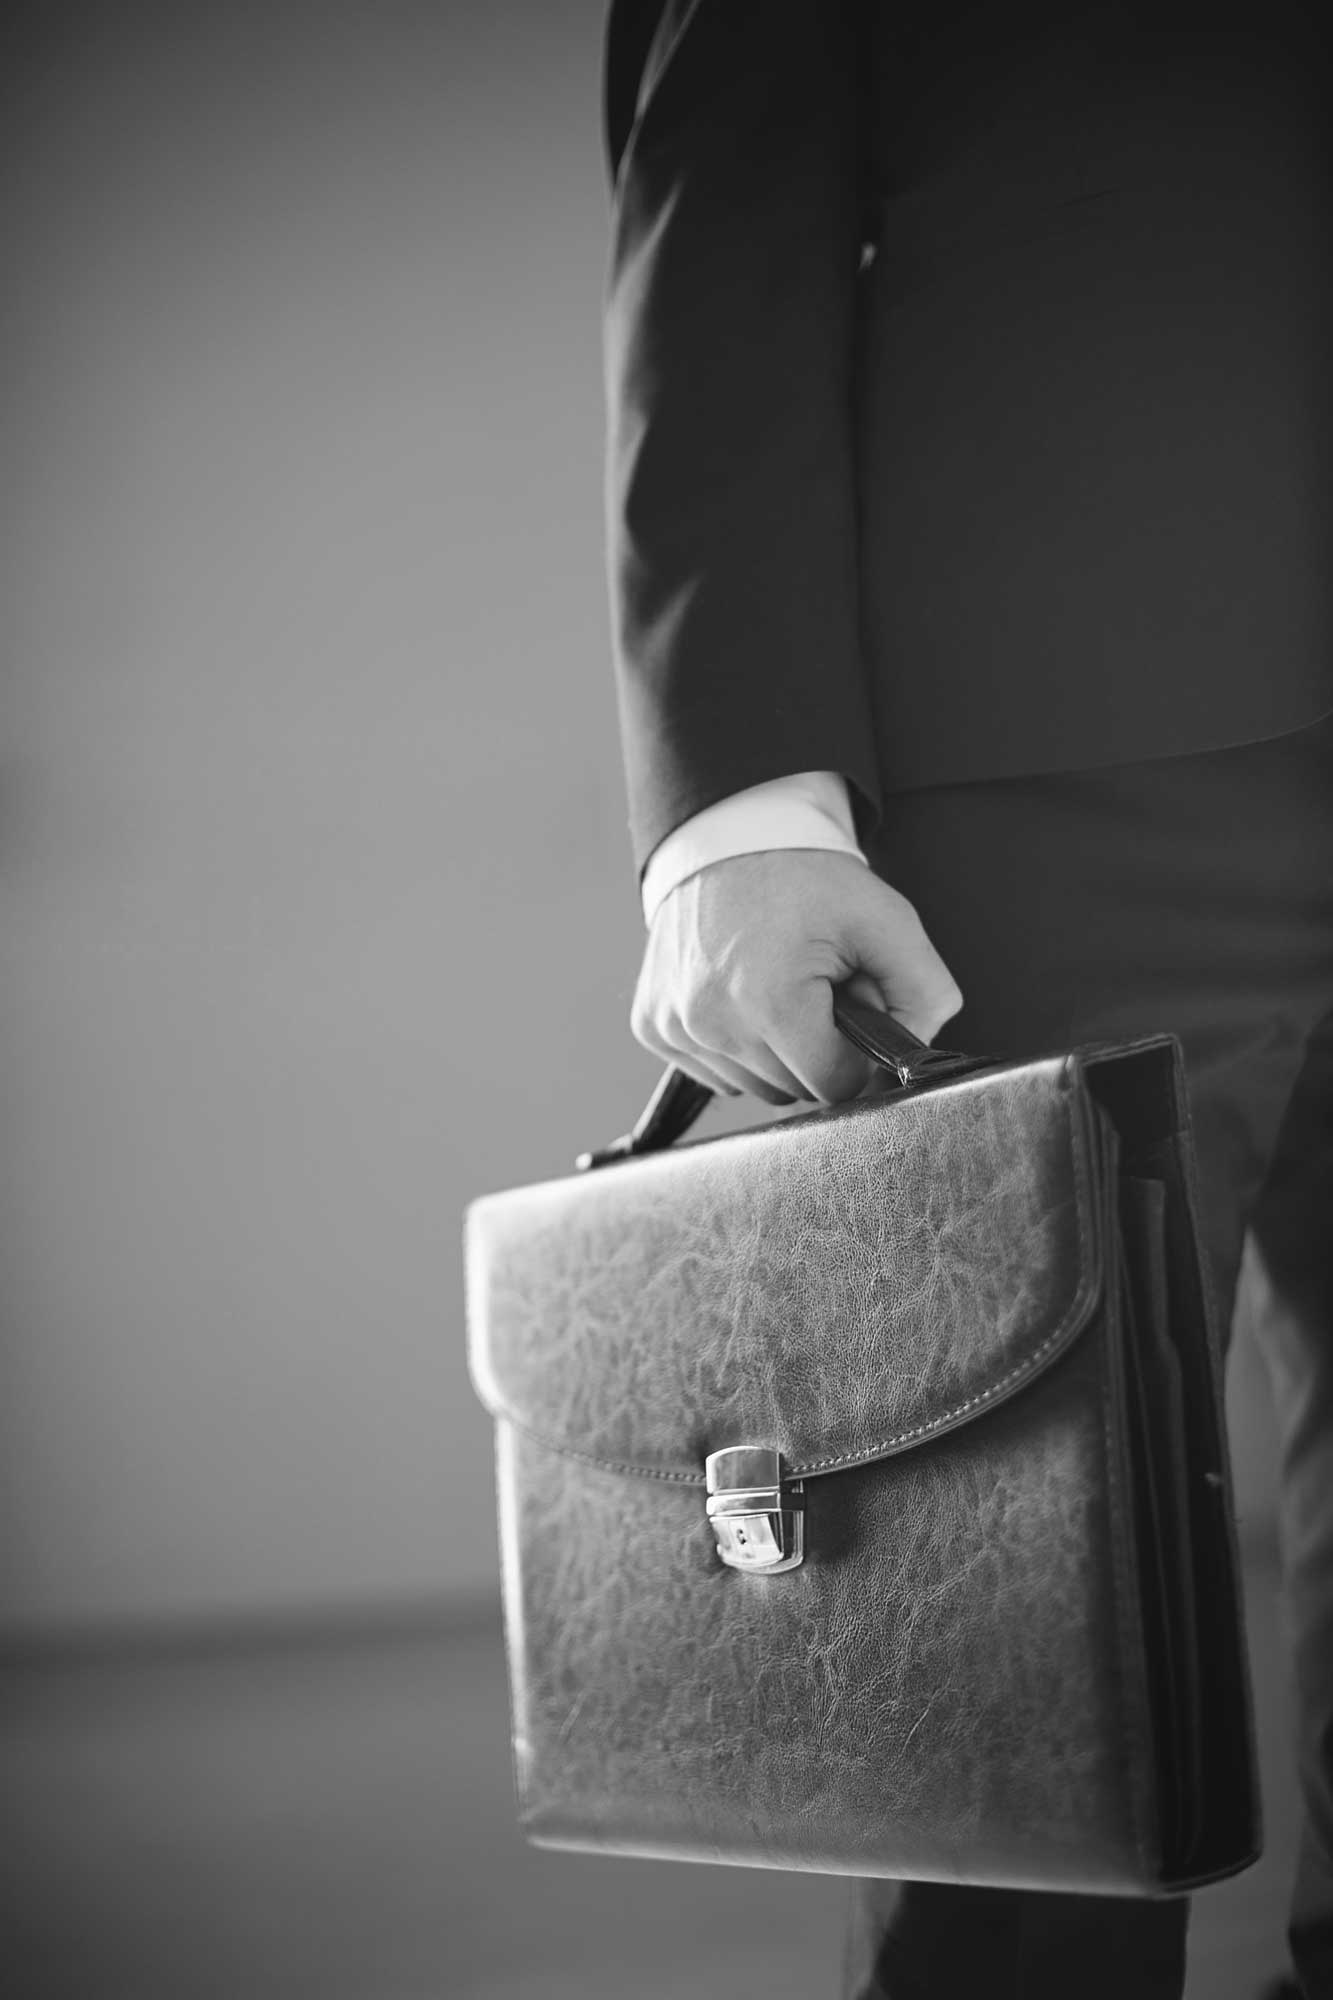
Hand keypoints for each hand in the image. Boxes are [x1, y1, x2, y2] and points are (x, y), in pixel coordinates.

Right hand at [631, 849, 963, 1103]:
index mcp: (771, 1004)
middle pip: (795, 1091)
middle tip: (817, 986)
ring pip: (754, 1087)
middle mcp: (712, 1024)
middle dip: (817, 1048)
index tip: (849, 1002)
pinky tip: (742, 994)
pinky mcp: (653, 1026)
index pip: (836, 1086)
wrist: (730, 838)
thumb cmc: (807, 879)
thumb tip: (915, 1055)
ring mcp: (675, 1027)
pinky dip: (736, 1044)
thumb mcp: (888, 919)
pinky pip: (714, 1071)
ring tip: (779, 986)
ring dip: (776, 1052)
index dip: (857, 1050)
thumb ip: (926, 993)